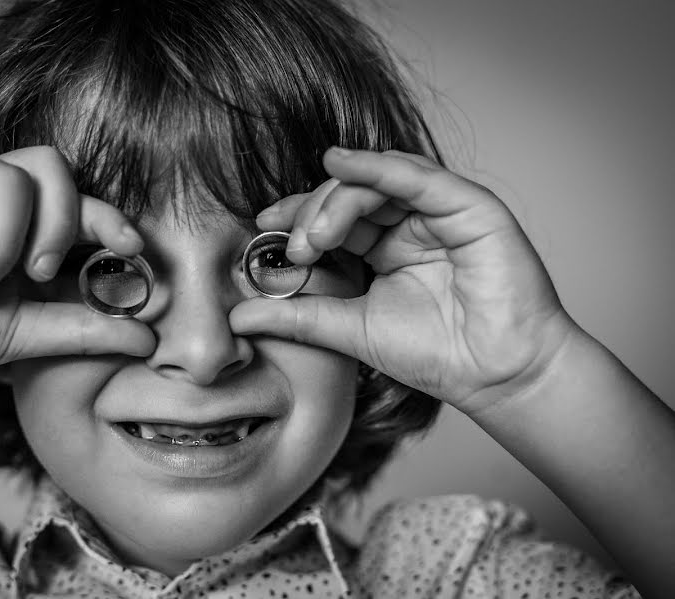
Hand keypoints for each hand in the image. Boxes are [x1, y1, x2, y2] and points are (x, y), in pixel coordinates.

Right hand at [0, 146, 155, 398]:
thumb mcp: (28, 333)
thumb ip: (85, 328)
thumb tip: (150, 340)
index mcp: (25, 222)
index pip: (79, 199)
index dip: (110, 216)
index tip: (132, 247)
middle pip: (52, 168)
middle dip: (58, 224)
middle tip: (38, 273)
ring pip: (9, 179)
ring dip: (2, 244)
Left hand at [230, 148, 577, 414]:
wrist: (495, 377)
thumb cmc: (436, 354)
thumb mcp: (351, 330)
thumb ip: (298, 317)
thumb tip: (237, 318)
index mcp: (387, 247)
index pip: (335, 217)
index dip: (298, 217)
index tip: (262, 228)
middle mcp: (412, 223)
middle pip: (352, 195)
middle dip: (313, 213)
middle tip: (294, 246)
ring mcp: (442, 212)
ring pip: (379, 181)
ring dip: (338, 198)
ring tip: (313, 234)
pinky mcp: (471, 207)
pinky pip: (420, 177)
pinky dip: (380, 168)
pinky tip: (342, 166)